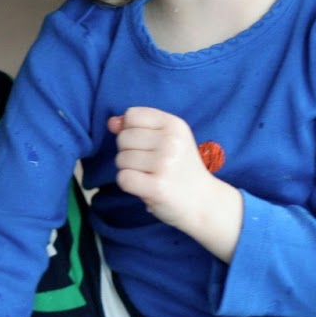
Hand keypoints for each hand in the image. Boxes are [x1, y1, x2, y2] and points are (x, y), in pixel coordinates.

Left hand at [108, 108, 240, 261]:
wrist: (203, 201)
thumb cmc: (180, 169)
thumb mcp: (167, 140)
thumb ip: (138, 128)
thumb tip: (111, 122)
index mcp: (174, 124)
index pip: (132, 115)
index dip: (130, 130)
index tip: (146, 144)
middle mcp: (171, 141)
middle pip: (123, 137)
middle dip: (128, 152)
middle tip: (150, 165)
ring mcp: (165, 163)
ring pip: (121, 159)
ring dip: (129, 170)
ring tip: (149, 176)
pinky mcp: (157, 186)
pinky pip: (123, 178)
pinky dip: (129, 184)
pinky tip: (145, 186)